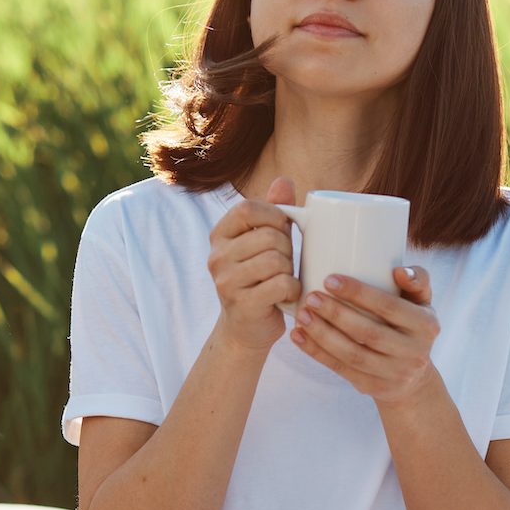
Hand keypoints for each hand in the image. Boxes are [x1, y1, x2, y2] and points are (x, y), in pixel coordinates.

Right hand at [208, 176, 301, 352]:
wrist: (247, 328)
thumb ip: (274, 211)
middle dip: (287, 248)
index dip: (274, 215)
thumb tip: (284, 181)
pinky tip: (288, 295)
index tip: (283, 229)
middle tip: (285, 263)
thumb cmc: (261, 278)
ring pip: (276, 260)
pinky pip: (280, 284)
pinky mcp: (241, 305)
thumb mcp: (266, 241)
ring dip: (290, 270)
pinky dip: (293, 289)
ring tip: (285, 278)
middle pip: (268, 236)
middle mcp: (217, 256)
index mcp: (220, 234)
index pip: (248, 208)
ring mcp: (226, 282)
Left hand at [290, 267, 439, 404]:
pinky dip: (316, 352)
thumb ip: (418, 280)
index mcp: (426, 326)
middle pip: (368, 332)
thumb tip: (399, 271)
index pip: (389, 307)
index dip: (359, 293)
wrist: (414, 379)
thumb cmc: (411, 325)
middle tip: (311, 297)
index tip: (330, 279)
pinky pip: (341, 369)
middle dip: (336, 313)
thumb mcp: (423, 303)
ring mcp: (393, 374)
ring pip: (352, 354)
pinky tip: (298, 336)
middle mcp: (414, 353)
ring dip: (322, 334)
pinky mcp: (373, 388)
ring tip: (302, 315)